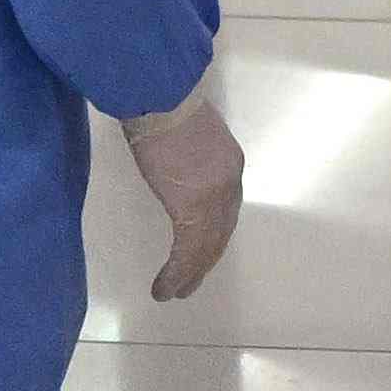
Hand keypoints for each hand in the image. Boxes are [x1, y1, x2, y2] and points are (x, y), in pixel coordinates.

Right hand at [119, 89, 245, 304]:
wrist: (161, 97)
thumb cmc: (163, 105)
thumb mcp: (186, 133)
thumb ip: (188, 156)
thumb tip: (174, 164)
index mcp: (228, 163)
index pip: (226, 208)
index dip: (214, 232)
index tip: (203, 249)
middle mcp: (229, 183)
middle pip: (221, 231)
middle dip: (207, 259)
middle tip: (192, 282)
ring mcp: (214, 197)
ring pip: (206, 247)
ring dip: (191, 273)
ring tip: (177, 292)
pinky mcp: (192, 208)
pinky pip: (188, 250)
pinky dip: (179, 273)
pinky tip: (167, 289)